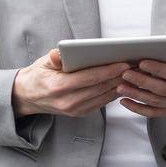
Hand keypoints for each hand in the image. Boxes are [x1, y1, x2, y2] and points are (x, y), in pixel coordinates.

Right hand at [11, 48, 128, 116]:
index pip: (90, 77)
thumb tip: (60, 53)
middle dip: (121, 76)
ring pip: (105, 96)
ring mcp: (75, 109)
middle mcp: (68, 101)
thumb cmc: (39, 75)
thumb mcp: (42, 63)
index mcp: (59, 86)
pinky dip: (114, 92)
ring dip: (122, 85)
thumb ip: (54, 58)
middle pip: (101, 87)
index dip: (110, 71)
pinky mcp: (81, 113)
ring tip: (135, 73)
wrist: (28, 96)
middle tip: (137, 66)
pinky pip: (102, 102)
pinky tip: (124, 82)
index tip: (125, 63)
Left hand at [116, 48, 165, 117]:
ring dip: (135, 94)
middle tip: (125, 74)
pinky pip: (152, 112)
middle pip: (161, 89)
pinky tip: (125, 101)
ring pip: (154, 101)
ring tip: (120, 87)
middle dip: (141, 81)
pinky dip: (137, 109)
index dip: (157, 69)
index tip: (142, 62)